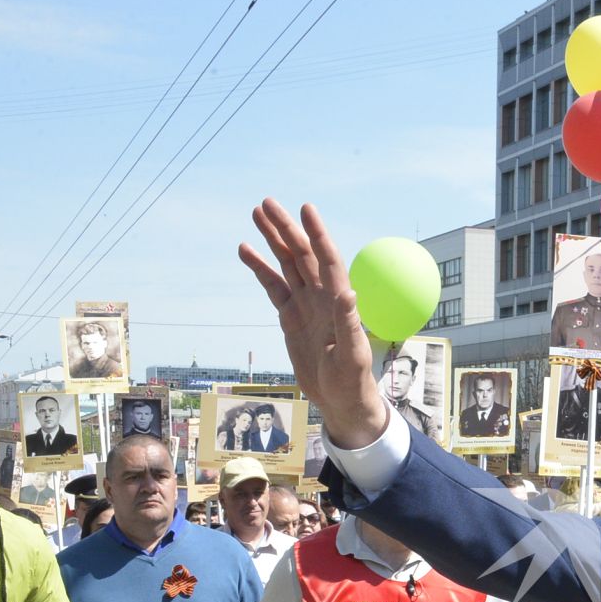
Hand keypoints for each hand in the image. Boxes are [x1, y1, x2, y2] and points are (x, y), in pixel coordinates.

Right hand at [238, 200, 387, 447]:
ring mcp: (305, 305)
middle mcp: (322, 297)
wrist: (341, 399)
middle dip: (285, 228)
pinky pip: (274, 286)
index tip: (305, 209)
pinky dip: (260, 268)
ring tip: (256, 214)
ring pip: (287, 264)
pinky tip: (246, 250)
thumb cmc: (354, 379)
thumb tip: (348, 292)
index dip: (317, 234)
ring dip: (273, 240)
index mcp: (338, 301)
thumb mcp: (352, 354)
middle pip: (302, 254)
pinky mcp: (291, 317)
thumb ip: (349, 324)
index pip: (327, 259)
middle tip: (266, 202)